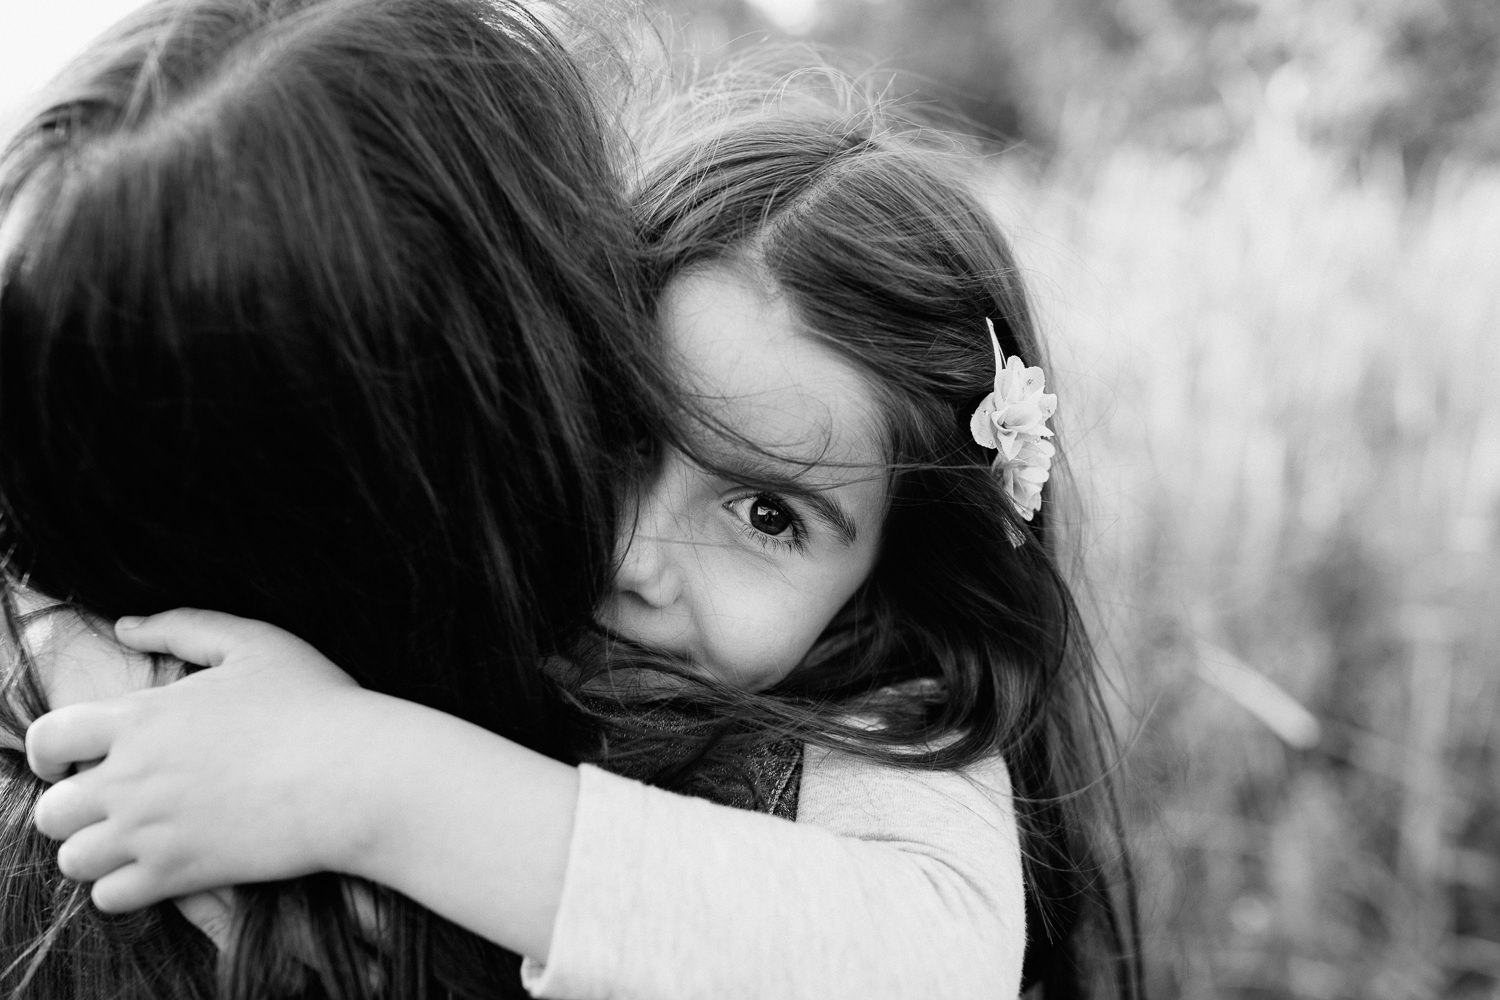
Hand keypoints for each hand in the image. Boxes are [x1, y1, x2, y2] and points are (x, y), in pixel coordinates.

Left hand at [26, 609, 376, 912]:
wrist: (357, 773)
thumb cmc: (316, 704)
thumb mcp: (256, 644)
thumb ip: (185, 625)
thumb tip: (126, 626)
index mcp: (143, 717)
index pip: (48, 738)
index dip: (48, 753)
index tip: (70, 762)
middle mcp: (133, 776)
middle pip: (51, 810)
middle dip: (72, 809)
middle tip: (111, 806)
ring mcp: (153, 830)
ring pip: (73, 859)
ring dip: (94, 851)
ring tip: (132, 842)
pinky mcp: (180, 872)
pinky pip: (110, 898)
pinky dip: (122, 888)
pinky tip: (158, 868)